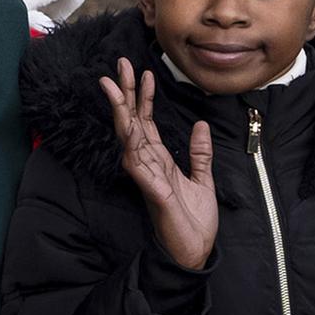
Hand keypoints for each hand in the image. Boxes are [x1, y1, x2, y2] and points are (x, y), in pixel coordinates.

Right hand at [99, 58, 217, 268]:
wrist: (194, 250)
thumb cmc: (194, 219)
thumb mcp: (203, 179)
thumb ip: (200, 152)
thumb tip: (200, 124)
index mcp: (158, 157)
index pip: (146, 120)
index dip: (144, 96)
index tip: (145, 72)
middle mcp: (146, 160)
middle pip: (131, 119)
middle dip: (125, 91)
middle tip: (120, 64)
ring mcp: (144, 173)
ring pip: (127, 134)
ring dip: (119, 109)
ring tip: (112, 85)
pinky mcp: (149, 188)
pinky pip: (136, 161)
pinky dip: (131, 142)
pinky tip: (127, 124)